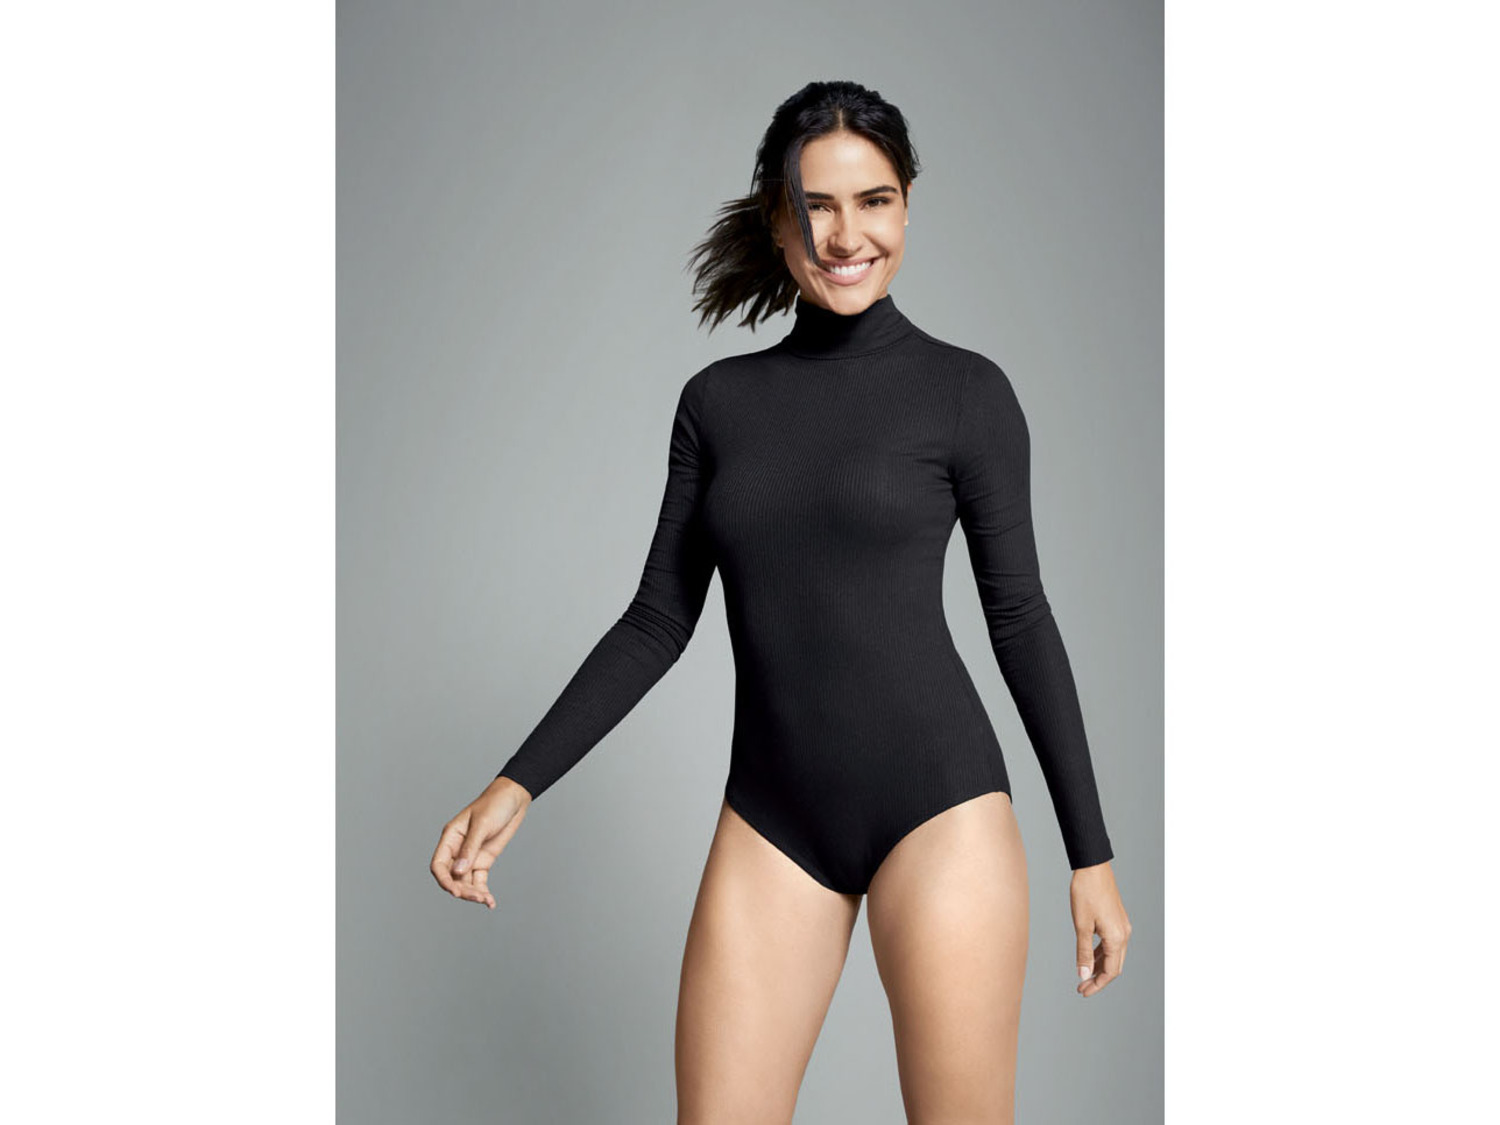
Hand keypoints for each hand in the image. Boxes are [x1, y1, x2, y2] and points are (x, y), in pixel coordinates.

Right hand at [430, 776, 533, 909]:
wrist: (514, 798)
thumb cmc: (495, 804)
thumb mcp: (482, 825)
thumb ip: (470, 849)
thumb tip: (457, 872)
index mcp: (450, 838)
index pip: (439, 865)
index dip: (444, 880)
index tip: (455, 892)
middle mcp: (457, 849)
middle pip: (452, 877)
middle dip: (462, 890)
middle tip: (478, 898)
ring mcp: (470, 856)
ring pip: (465, 882)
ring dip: (473, 893)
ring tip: (486, 900)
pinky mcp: (484, 860)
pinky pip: (479, 880)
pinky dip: (483, 891)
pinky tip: (490, 902)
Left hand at [1070, 860, 1130, 996]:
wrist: (1093, 868)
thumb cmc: (1085, 893)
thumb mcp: (1081, 925)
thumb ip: (1083, 952)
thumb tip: (1083, 974)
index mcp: (1117, 938)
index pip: (1110, 971)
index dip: (1097, 984)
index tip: (1082, 991)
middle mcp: (1124, 934)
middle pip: (1114, 966)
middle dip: (1098, 979)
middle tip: (1081, 988)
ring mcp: (1123, 927)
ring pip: (1113, 955)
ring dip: (1099, 967)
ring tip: (1083, 975)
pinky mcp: (1118, 920)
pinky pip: (1111, 944)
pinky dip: (1101, 953)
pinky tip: (1089, 957)